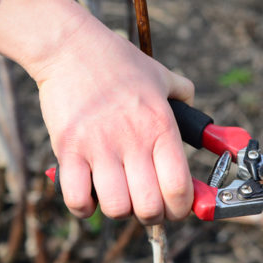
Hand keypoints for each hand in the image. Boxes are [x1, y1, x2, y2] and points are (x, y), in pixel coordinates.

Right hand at [0, 0, 194, 223]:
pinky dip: (84, 207)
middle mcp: (133, 140)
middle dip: (152, 215)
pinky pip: (77, 199)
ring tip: (118, 195)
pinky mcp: (67, 149)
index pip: (179, 187)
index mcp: (161, 126)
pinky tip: (89, 195)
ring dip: (119, 210)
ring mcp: (99, 147)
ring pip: (116, 208)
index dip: (182, 208)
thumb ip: (182, 93)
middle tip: (147, 205)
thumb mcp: (160, 74)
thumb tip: (195, 107)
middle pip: (149, 207)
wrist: (71, 46)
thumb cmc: (118, 61)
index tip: (177, 207)